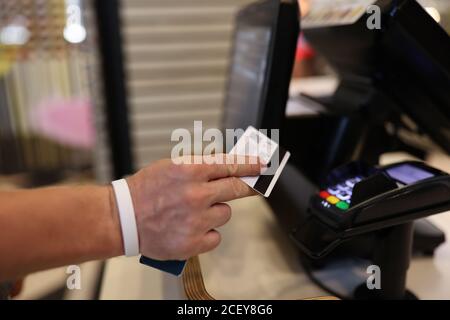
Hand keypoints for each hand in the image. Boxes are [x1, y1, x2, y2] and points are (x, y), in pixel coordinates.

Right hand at [126, 154, 262, 260]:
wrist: (122, 218)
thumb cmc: (145, 190)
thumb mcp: (171, 167)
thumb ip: (200, 168)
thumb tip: (227, 169)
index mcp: (190, 171)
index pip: (231, 165)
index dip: (251, 164)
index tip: (263, 164)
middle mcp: (197, 194)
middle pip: (237, 189)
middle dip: (249, 187)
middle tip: (254, 186)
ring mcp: (196, 220)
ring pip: (225, 214)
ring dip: (215, 212)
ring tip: (193, 213)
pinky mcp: (193, 242)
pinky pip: (216, 236)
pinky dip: (207, 233)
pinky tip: (190, 229)